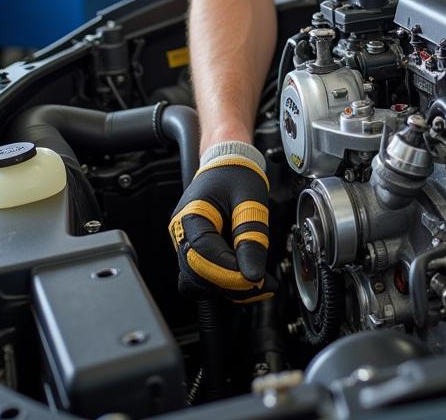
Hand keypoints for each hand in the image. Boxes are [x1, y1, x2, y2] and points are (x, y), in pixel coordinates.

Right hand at [169, 143, 275, 302]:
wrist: (228, 160)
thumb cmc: (236, 174)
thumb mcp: (251, 201)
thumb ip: (251, 236)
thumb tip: (253, 274)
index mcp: (190, 216)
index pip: (203, 255)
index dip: (228, 272)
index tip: (255, 279)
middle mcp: (181, 233)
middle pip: (198, 274)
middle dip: (231, 283)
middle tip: (264, 284)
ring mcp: (187, 243)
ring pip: (199, 280)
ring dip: (228, 286)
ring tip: (260, 282)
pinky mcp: (197, 250)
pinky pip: (206, 274)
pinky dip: (226, 280)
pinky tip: (248, 276)